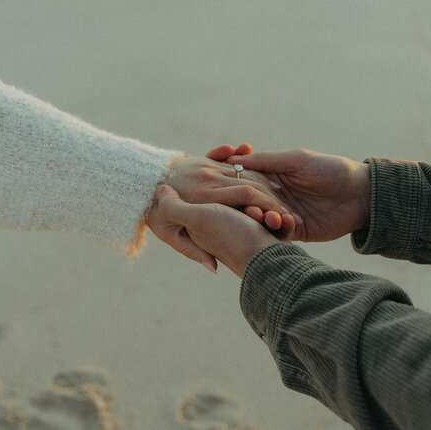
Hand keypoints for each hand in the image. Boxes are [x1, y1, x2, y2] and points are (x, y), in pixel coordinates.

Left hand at [147, 154, 287, 271]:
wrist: (139, 183)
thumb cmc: (153, 216)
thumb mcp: (170, 235)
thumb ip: (193, 251)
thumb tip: (213, 269)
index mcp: (206, 202)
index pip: (248, 197)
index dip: (268, 209)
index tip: (284, 221)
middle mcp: (210, 182)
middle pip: (251, 186)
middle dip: (272, 200)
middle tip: (290, 213)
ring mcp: (208, 170)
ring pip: (245, 174)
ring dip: (265, 184)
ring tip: (281, 197)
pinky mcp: (206, 163)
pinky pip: (230, 161)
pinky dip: (246, 164)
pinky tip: (260, 174)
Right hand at [210, 146, 370, 242]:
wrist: (361, 194)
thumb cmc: (331, 169)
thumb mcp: (297, 160)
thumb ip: (267, 161)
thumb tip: (233, 158)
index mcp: (271, 176)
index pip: (245, 181)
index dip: (236, 184)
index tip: (228, 187)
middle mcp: (274, 196)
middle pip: (250, 203)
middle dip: (248, 205)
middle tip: (249, 207)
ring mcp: (284, 214)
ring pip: (262, 220)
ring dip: (262, 219)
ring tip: (265, 217)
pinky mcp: (295, 231)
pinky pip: (279, 233)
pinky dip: (280, 229)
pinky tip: (285, 223)